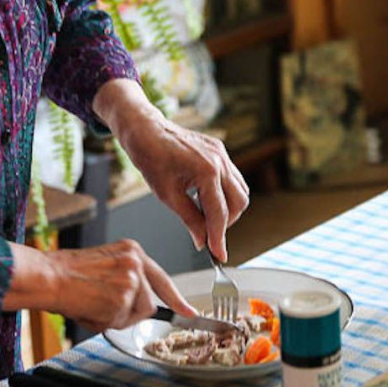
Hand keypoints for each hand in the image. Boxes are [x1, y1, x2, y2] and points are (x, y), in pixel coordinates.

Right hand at [45, 240, 195, 332]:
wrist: (48, 276)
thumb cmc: (68, 274)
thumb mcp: (105, 265)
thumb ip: (127, 279)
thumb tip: (139, 304)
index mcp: (132, 251)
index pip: (161, 278)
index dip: (177, 298)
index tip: (189, 312)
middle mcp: (136, 262)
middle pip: (149, 302)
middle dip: (130, 312)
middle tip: (102, 305)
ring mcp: (131, 280)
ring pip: (137, 314)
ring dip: (117, 317)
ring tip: (94, 304)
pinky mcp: (123, 298)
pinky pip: (120, 322)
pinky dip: (105, 322)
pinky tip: (90, 307)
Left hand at [117, 110, 250, 260]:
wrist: (146, 130)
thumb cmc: (151, 159)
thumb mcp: (167, 196)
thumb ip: (190, 220)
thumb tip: (202, 242)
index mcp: (207, 172)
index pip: (219, 214)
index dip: (219, 238)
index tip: (219, 256)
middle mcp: (220, 161)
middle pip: (239, 203)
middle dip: (226, 223)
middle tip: (207, 233)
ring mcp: (223, 154)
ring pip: (241, 191)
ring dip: (228, 208)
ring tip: (204, 215)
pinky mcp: (220, 151)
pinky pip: (233, 178)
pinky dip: (225, 193)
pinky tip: (205, 198)